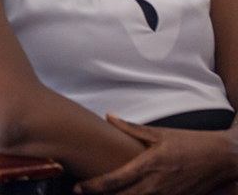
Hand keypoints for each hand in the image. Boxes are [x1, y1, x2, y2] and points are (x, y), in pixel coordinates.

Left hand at [76, 114, 237, 194]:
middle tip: (82, 193)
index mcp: (149, 164)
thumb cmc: (190, 142)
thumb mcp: (160, 133)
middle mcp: (157, 184)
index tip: (79, 188)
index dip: (95, 186)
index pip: (116, 179)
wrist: (222, 158)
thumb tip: (108, 116)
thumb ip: (131, 128)